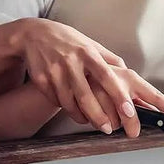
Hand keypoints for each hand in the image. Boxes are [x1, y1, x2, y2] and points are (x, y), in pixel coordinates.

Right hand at [18, 19, 163, 136]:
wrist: (34, 34)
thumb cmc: (69, 41)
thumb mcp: (90, 44)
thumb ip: (109, 59)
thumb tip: (128, 71)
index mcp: (88, 53)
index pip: (107, 77)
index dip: (118, 95)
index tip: (129, 111)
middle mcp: (71, 62)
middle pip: (86, 96)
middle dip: (98, 116)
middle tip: (108, 129)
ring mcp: (54, 72)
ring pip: (69, 103)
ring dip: (82, 117)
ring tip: (91, 121)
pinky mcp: (41, 80)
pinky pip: (56, 102)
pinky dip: (67, 109)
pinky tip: (73, 109)